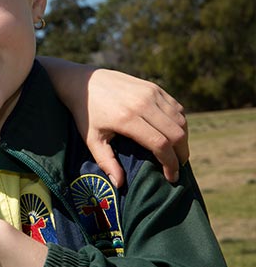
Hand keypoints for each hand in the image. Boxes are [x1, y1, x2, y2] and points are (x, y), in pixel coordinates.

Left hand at [42, 55, 188, 185]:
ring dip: (183, 139)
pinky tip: (173, 135)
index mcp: (126, 118)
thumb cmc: (85, 113)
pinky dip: (180, 123)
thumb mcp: (90, 138)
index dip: (170, 163)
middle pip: (176, 133)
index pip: (160, 144)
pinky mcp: (153, 87)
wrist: (82, 82)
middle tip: (177, 168)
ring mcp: (150, 92)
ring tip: (176, 154)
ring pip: (180, 120)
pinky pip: (177, 107)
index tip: (171, 177)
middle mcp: (142, 103)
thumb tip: (119, 184)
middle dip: (181, 154)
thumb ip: (105, 161)